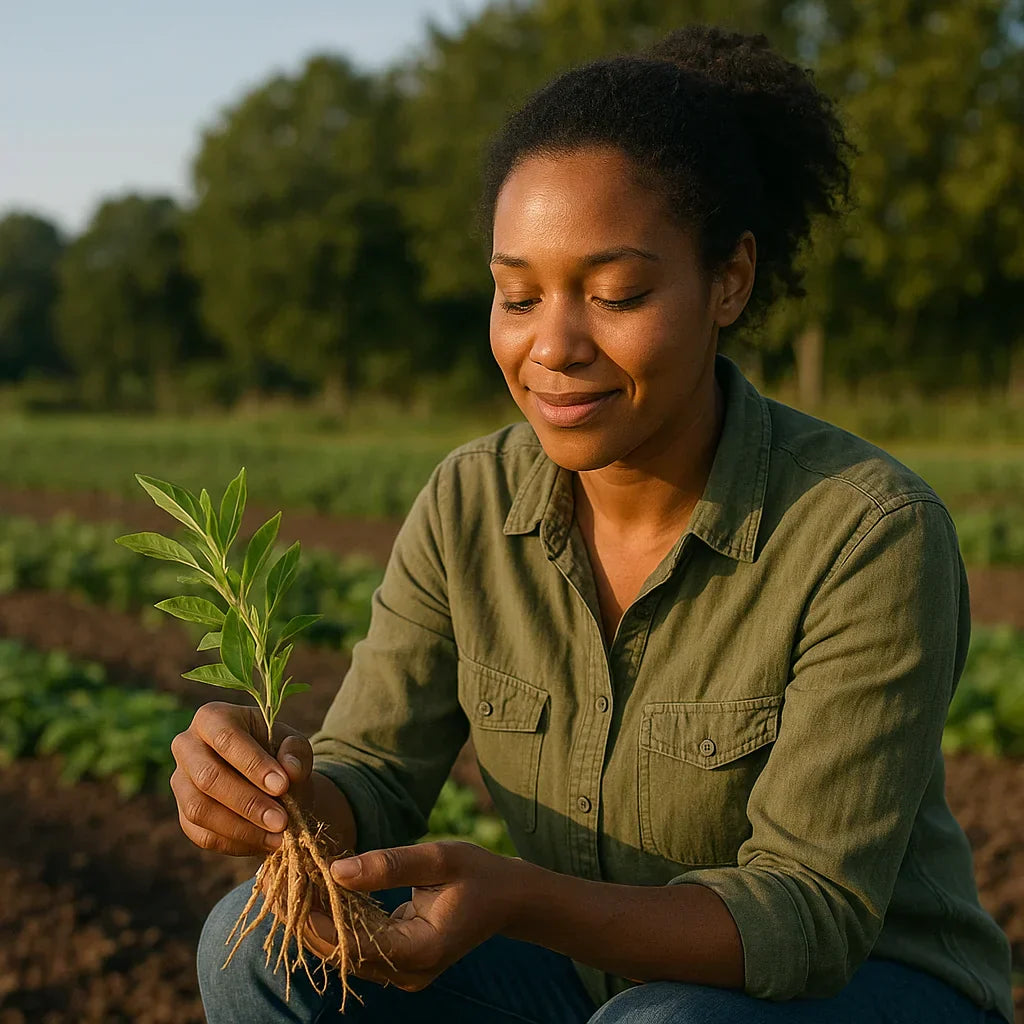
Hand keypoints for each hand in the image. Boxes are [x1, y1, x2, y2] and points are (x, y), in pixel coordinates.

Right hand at [170, 701, 312, 855]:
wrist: (268, 779)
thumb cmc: (279, 752)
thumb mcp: (294, 743)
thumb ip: (296, 752)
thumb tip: (289, 770)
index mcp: (212, 717)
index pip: (227, 739)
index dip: (253, 764)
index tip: (282, 786)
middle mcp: (186, 746)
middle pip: (207, 777)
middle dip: (248, 802)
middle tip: (281, 821)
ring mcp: (180, 782)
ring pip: (199, 809)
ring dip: (242, 828)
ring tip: (278, 836)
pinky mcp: (183, 815)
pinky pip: (202, 835)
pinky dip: (236, 843)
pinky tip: (265, 843)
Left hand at [301, 840, 518, 991]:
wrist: (507, 899)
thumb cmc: (477, 873)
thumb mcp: (439, 858)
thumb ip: (389, 865)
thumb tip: (336, 871)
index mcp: (420, 949)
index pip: (352, 943)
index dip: (315, 919)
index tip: (289, 888)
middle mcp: (407, 973)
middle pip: (340, 953)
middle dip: (305, 918)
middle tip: (276, 882)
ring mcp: (402, 973)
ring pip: (343, 953)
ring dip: (315, 920)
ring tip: (288, 883)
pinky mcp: (396, 963)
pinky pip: (355, 946)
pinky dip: (333, 921)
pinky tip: (314, 893)